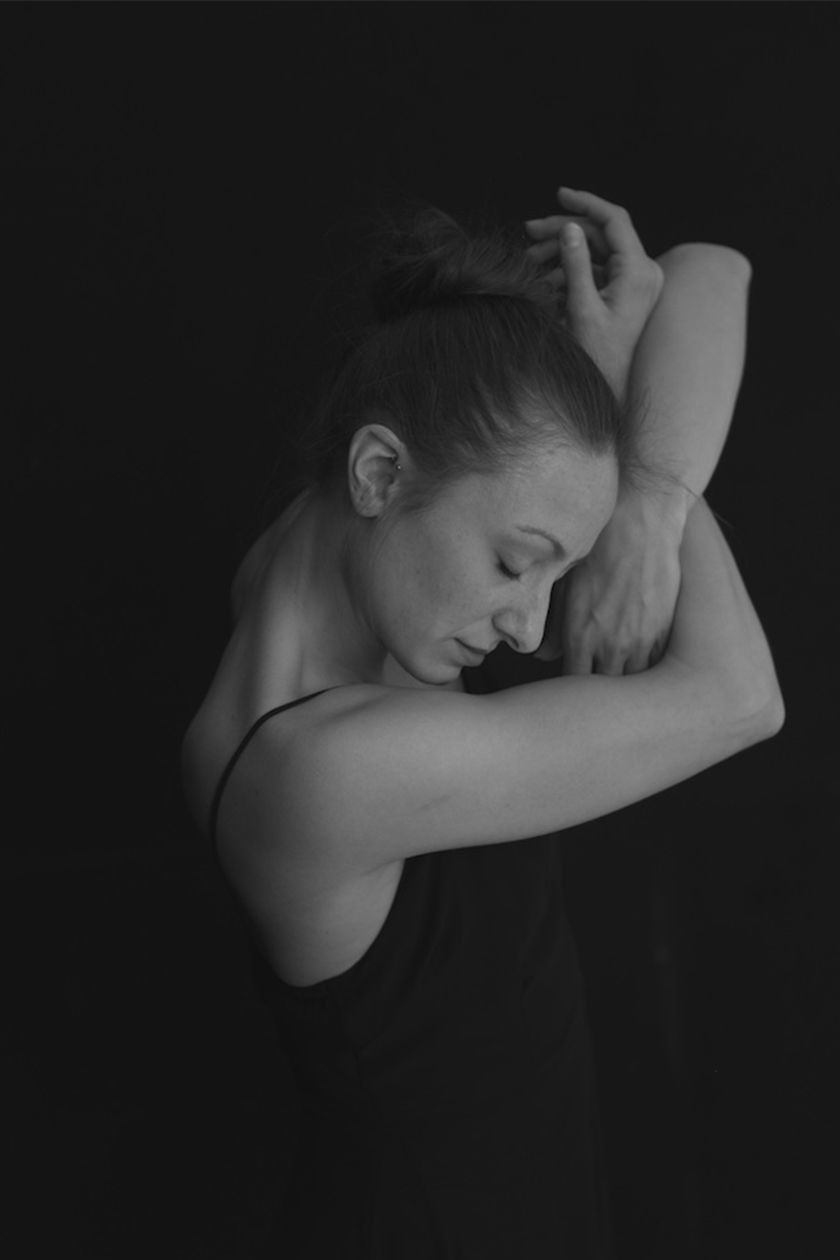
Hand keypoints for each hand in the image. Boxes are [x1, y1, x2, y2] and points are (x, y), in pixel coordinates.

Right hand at [524, 188, 663, 398]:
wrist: (612, 387)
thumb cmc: (597, 357)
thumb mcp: (581, 308)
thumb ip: (576, 265)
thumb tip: (571, 229)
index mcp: (638, 272)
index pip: (614, 220)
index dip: (586, 203)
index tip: (559, 194)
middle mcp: (643, 272)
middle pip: (602, 233)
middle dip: (565, 230)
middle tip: (529, 231)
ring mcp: (636, 281)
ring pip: (597, 250)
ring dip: (563, 250)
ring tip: (530, 261)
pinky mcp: (627, 291)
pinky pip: (598, 269)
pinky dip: (572, 269)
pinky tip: (545, 279)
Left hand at [535, 491, 683, 674]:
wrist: (640, 520)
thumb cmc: (597, 547)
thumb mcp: (564, 585)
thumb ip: (554, 629)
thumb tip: (543, 657)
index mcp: (581, 637)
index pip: (573, 684)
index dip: (571, 687)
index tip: (571, 678)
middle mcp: (612, 646)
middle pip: (604, 688)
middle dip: (598, 688)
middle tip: (593, 680)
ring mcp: (642, 640)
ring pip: (634, 682)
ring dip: (624, 679)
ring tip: (617, 673)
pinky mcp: (665, 629)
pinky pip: (656, 664)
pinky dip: (646, 666)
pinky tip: (639, 660)